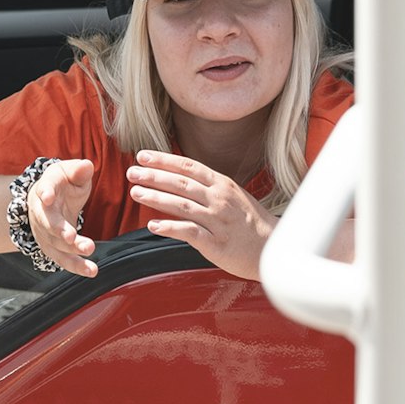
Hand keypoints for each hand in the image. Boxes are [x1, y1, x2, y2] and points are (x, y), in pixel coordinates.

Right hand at [29, 158, 97, 276]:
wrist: (48, 199)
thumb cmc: (61, 183)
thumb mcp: (69, 172)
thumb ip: (79, 170)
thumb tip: (86, 166)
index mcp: (46, 188)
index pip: (43, 189)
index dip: (45, 193)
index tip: (47, 197)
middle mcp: (41, 212)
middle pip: (48, 223)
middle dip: (60, 231)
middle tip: (73, 237)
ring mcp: (44, 232)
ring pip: (55, 245)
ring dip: (71, 253)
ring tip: (89, 256)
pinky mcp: (52, 246)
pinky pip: (63, 259)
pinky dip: (76, 266)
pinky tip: (91, 271)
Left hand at [128, 150, 273, 279]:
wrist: (272, 248)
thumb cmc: (250, 223)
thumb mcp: (232, 196)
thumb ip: (207, 188)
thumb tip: (178, 180)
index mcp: (222, 184)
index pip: (188, 167)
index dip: (164, 160)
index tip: (142, 155)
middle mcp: (219, 199)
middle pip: (182, 183)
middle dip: (154, 176)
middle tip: (132, 172)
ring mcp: (218, 221)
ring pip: (182, 205)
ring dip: (157, 198)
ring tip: (136, 193)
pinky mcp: (216, 243)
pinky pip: (190, 233)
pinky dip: (170, 228)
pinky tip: (153, 225)